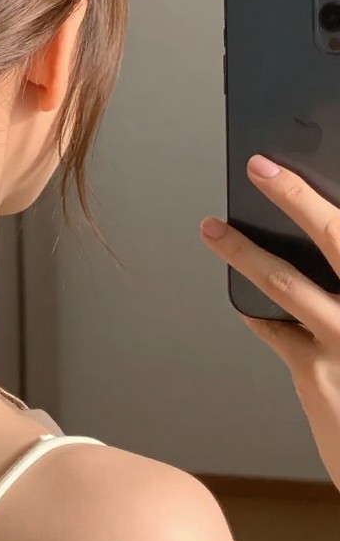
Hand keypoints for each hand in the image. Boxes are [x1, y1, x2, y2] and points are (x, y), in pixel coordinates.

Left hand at [200, 154, 339, 491]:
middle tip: (262, 167)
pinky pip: (274, 328)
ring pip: (283, 280)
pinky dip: (256, 309)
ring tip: (213, 229)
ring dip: (242, 251)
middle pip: (335, 235)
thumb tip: (323, 240)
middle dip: (294, 195)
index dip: (313, 196)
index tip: (286, 169)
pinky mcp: (315, 372)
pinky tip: (245, 300)